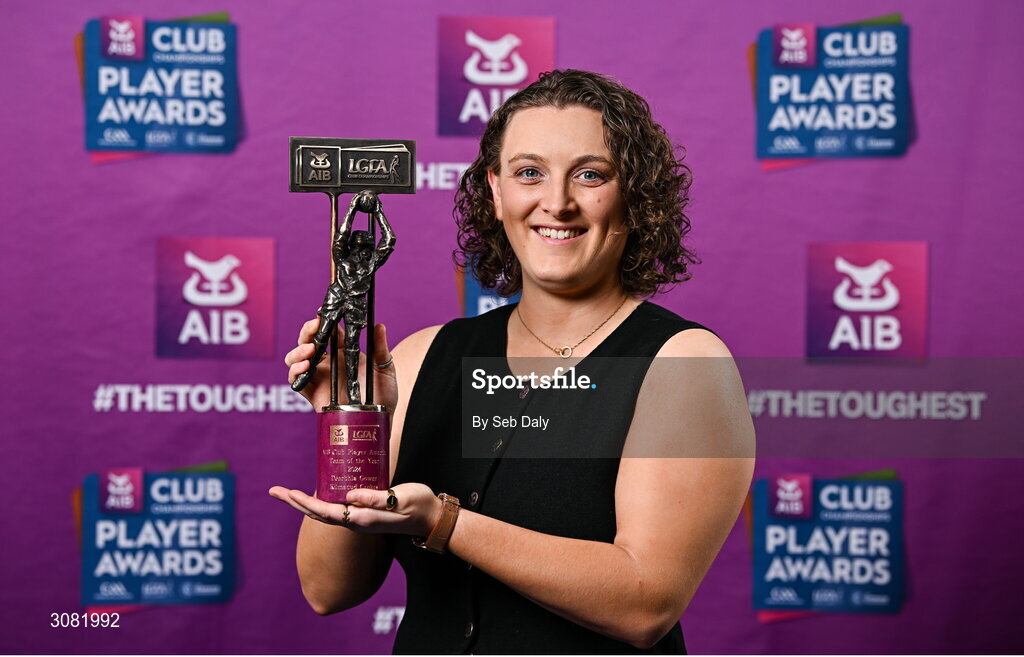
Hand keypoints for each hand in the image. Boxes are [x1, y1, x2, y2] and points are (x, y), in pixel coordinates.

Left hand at [268, 483, 440, 535]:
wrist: (430, 517)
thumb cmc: (417, 506)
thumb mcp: (400, 499)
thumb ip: (376, 498)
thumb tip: (349, 496)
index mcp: (361, 518)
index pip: (325, 511)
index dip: (305, 502)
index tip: (288, 493)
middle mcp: (356, 520)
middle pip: (318, 512)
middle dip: (295, 502)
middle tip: (274, 490)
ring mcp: (359, 516)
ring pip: (325, 510)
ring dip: (304, 502)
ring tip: (287, 492)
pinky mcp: (365, 510)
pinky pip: (337, 505)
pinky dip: (322, 498)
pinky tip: (319, 490)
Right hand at [284, 320, 397, 413]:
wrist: (379, 420)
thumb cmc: (383, 395)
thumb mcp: (385, 369)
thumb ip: (381, 349)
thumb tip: (379, 325)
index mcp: (344, 353)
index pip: (328, 331)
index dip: (323, 321)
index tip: (324, 312)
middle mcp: (328, 363)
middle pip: (308, 341)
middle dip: (307, 331)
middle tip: (315, 326)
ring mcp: (318, 378)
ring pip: (295, 359)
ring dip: (298, 350)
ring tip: (311, 349)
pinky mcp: (312, 394)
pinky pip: (295, 381)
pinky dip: (295, 371)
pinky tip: (306, 366)